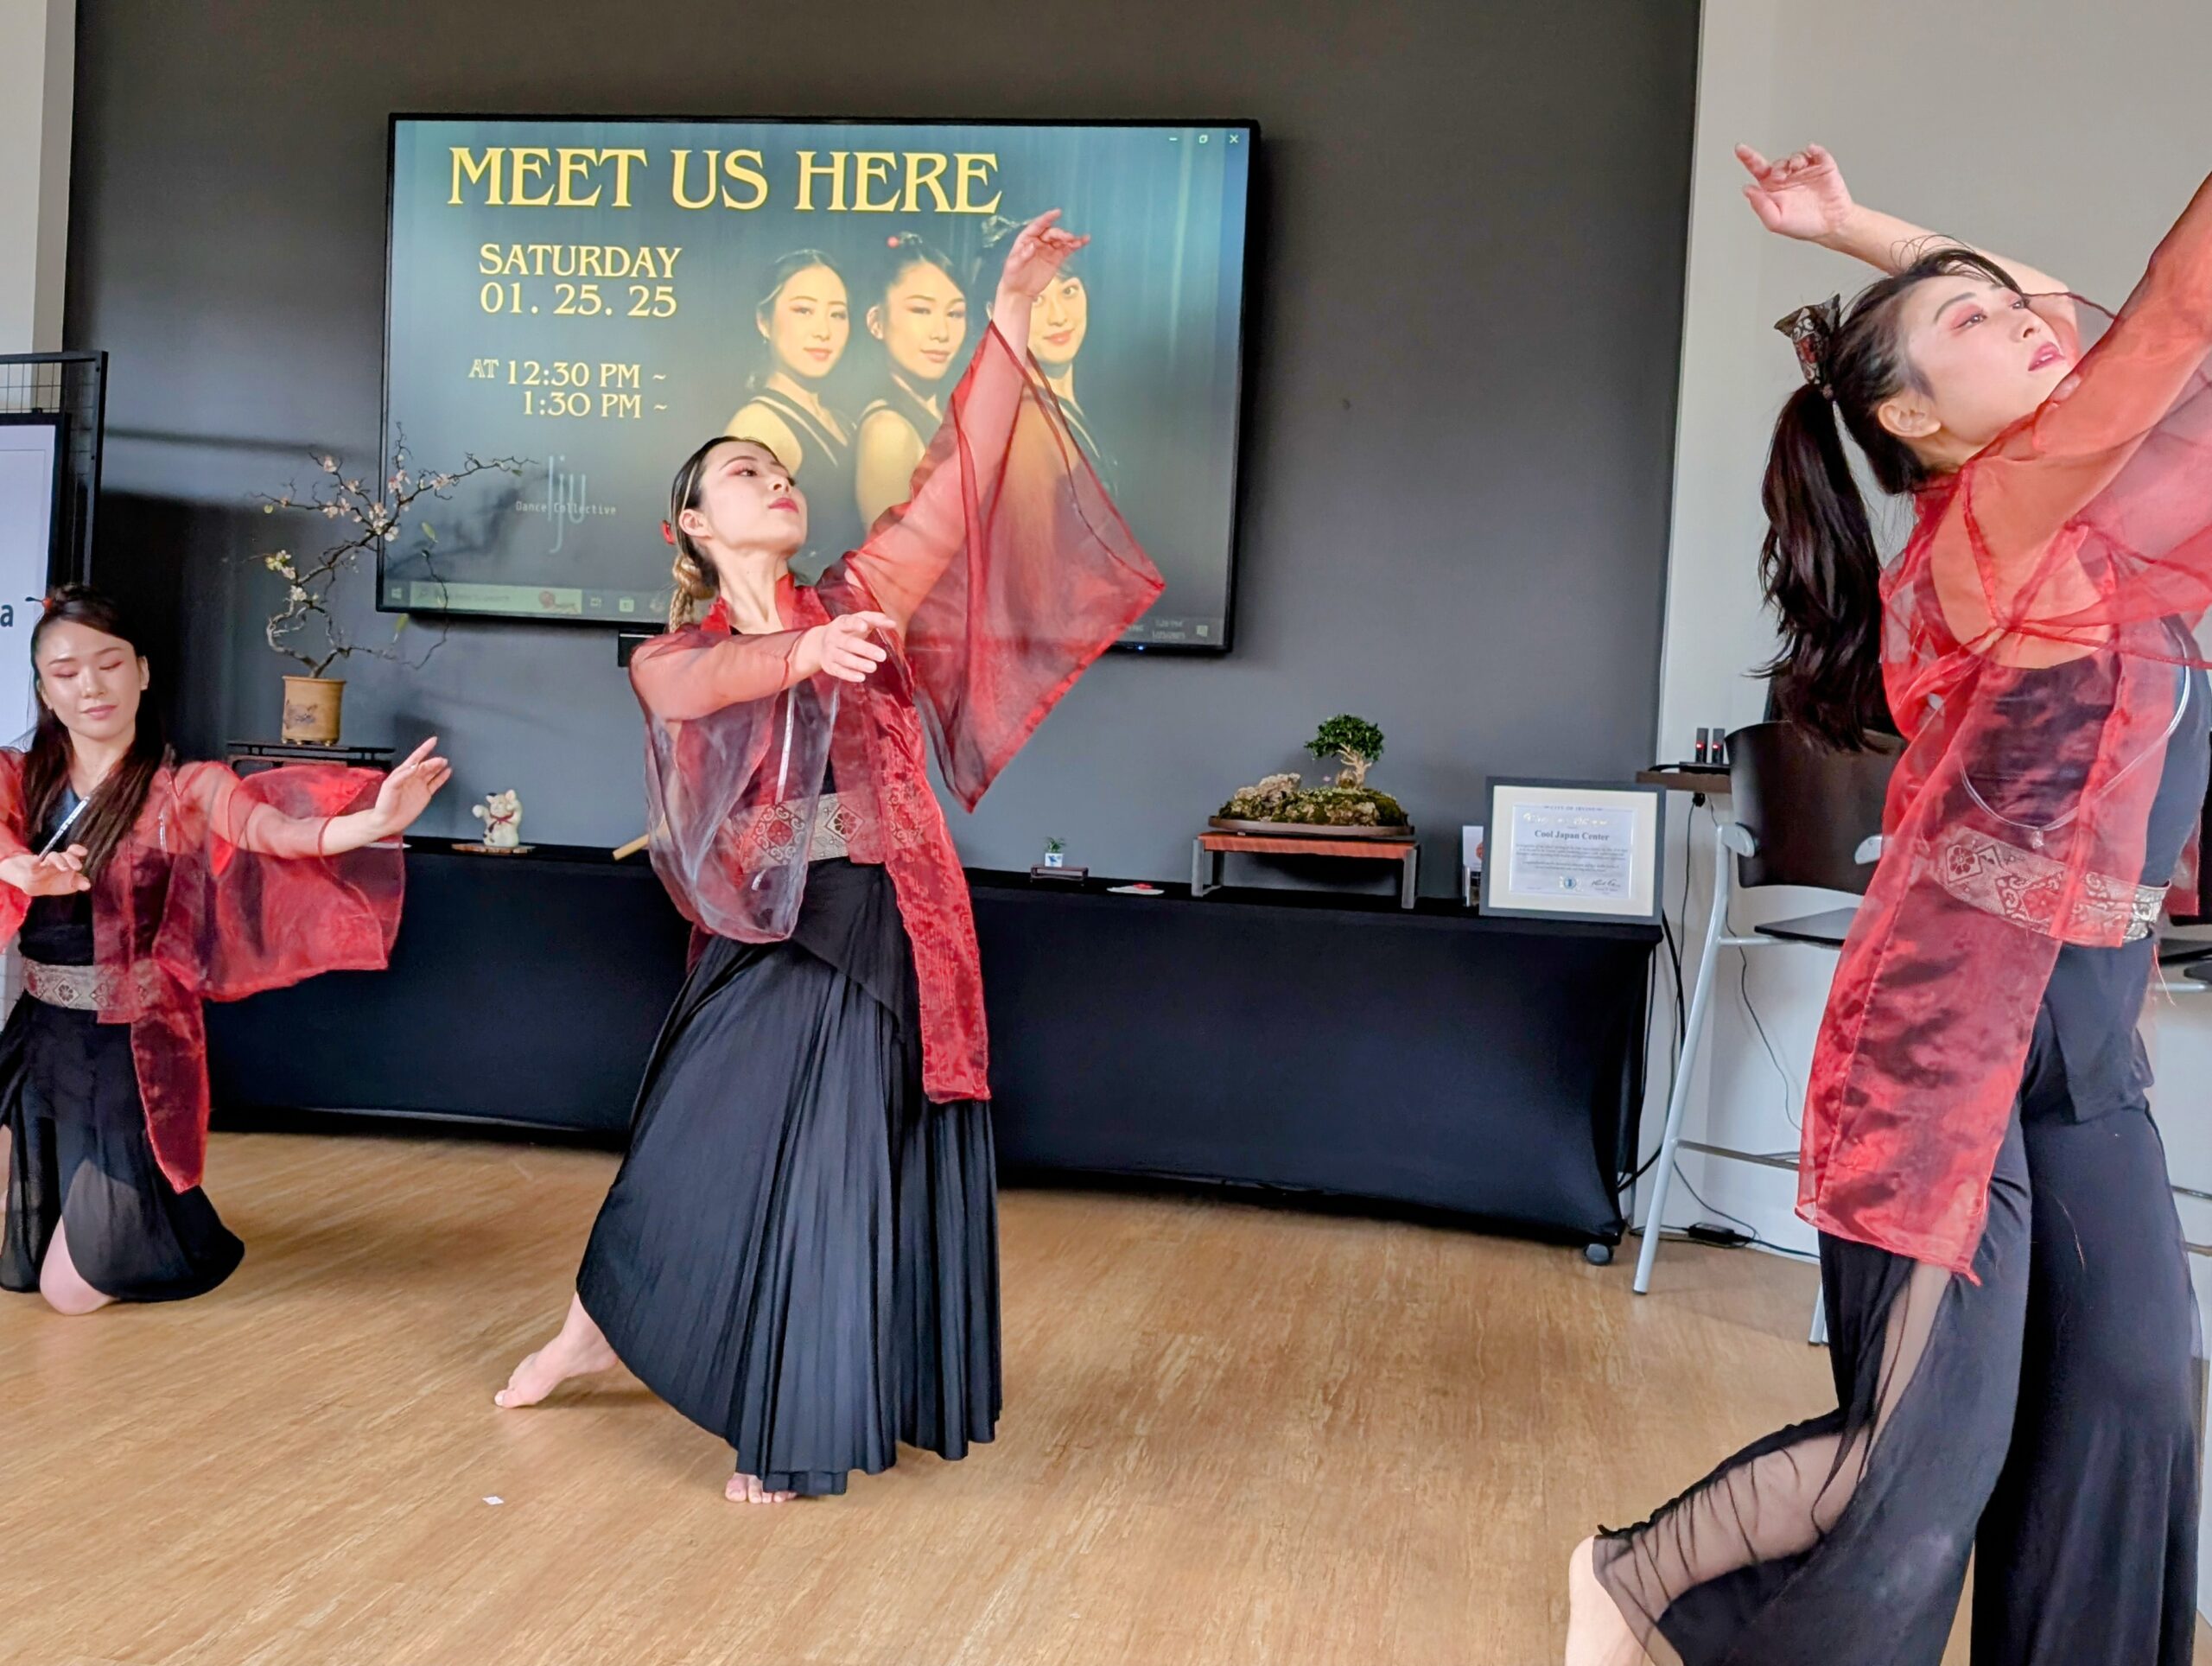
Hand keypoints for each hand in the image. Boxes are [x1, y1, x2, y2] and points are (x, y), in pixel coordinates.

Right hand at [0, 845, 89, 896]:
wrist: (35, 886)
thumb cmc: (56, 882)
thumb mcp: (69, 885)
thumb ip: (79, 883)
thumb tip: (88, 885)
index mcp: (67, 862)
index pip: (73, 852)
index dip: (78, 850)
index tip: (84, 852)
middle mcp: (57, 860)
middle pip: (64, 855)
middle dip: (72, 859)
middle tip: (78, 867)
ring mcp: (45, 864)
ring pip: (52, 857)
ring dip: (59, 861)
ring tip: (65, 868)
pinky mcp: (33, 870)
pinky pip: (33, 865)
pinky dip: (34, 862)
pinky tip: (36, 859)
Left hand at [371, 737, 452, 836]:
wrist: (387, 820)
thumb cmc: (385, 803)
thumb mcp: (390, 786)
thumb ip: (403, 775)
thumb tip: (416, 766)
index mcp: (402, 773)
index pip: (416, 758)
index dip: (424, 749)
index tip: (433, 741)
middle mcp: (412, 777)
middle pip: (426, 765)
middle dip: (434, 761)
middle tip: (442, 759)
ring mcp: (419, 786)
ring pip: (431, 773)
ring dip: (438, 767)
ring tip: (446, 762)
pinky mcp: (425, 795)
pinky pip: (435, 784)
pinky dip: (442, 778)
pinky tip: (447, 772)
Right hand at [797, 611, 897, 684]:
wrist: (818, 644)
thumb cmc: (846, 630)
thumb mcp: (857, 621)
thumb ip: (875, 620)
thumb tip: (892, 623)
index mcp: (841, 624)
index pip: (847, 622)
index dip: (855, 624)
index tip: (865, 626)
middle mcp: (833, 638)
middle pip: (848, 643)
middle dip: (865, 649)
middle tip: (882, 656)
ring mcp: (830, 652)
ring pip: (844, 658)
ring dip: (858, 663)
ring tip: (873, 667)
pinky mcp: (830, 666)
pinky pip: (839, 671)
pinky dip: (849, 675)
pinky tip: (861, 677)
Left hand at [994, 210, 1089, 305]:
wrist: (1020, 291)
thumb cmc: (1013, 275)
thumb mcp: (1014, 265)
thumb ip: (1023, 255)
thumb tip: (1033, 245)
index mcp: (1027, 238)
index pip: (1038, 226)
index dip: (1047, 218)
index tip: (1057, 212)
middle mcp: (1039, 241)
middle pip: (1051, 233)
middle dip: (1060, 234)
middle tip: (1068, 238)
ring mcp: (1048, 249)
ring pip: (1060, 240)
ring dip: (1069, 239)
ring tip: (1077, 241)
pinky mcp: (1056, 258)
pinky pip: (1066, 249)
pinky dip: (1074, 246)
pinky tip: (1082, 242)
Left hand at [1738, 144, 1854, 242]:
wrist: (1831, 227)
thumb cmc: (1803, 225)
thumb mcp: (1776, 221)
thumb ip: (1760, 206)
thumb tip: (1747, 189)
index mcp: (1773, 189)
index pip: (1758, 170)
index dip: (1748, 158)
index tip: (1739, 148)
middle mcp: (1788, 178)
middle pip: (1778, 163)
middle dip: (1778, 167)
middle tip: (1780, 177)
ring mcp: (1806, 171)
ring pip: (1796, 156)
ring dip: (1795, 160)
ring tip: (1797, 169)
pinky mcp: (1823, 167)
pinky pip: (1818, 153)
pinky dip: (1815, 150)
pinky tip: (1812, 151)